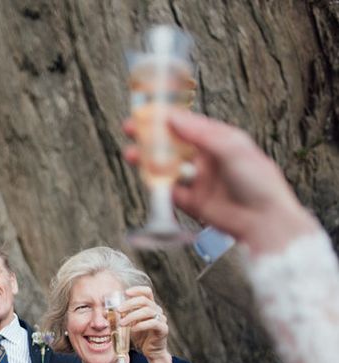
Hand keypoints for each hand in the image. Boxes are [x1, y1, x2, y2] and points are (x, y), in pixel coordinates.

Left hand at [120, 286, 172, 362]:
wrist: (150, 351)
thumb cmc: (139, 335)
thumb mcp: (128, 323)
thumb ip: (121, 316)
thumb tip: (104, 312)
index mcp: (150, 306)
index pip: (146, 292)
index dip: (137, 290)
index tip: (125, 292)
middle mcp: (157, 310)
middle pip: (145, 300)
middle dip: (129, 304)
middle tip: (118, 310)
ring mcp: (161, 319)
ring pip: (148, 311)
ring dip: (132, 316)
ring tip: (122, 322)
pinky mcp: (163, 329)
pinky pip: (153, 323)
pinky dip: (141, 325)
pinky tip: (133, 329)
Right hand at [123, 109, 317, 255]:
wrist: (262, 220)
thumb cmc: (257, 180)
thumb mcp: (232, 148)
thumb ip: (200, 133)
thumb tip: (173, 118)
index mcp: (218, 140)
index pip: (187, 124)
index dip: (165, 117)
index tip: (146, 111)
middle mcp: (205, 158)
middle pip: (172, 144)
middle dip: (150, 137)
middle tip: (130, 128)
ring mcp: (196, 180)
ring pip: (166, 166)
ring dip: (147, 160)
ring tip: (130, 154)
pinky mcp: (190, 202)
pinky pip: (168, 191)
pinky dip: (156, 185)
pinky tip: (145, 177)